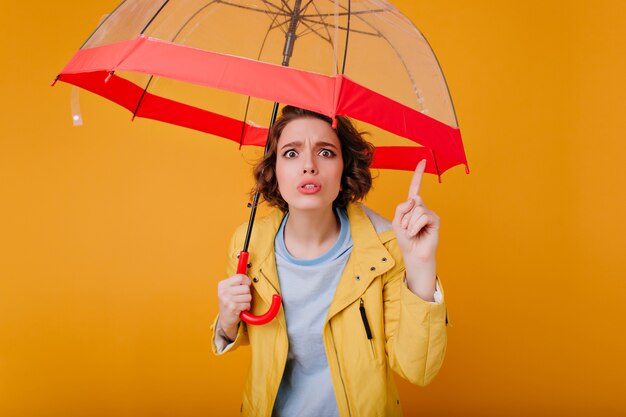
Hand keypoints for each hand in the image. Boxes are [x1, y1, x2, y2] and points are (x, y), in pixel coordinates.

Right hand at [217, 274, 251, 338]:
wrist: (225, 319)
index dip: (246, 281)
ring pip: (248, 296)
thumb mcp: (229, 289)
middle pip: (246, 288)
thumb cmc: (229, 302)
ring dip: (247, 301)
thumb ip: (236, 281)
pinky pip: (247, 304)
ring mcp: (227, 300)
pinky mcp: (233, 308)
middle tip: (241, 297)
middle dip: (247, 293)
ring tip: (240, 303)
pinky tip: (240, 308)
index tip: (246, 284)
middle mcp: (223, 291)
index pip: (240, 277)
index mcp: (222, 284)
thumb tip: (246, 267)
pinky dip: (246, 307)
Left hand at [392, 160, 438, 299]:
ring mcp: (429, 213)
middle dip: (404, 217)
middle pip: (411, 201)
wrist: (413, 254)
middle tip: (406, 229)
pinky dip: (415, 226)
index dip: (418, 174)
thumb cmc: (405, 239)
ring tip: (411, 232)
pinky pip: (422, 216)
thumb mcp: (396, 222)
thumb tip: (415, 199)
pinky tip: (416, 234)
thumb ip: (401, 208)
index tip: (422, 160)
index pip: (415, 187)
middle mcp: (422, 207)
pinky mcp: (435, 220)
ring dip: (409, 223)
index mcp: (412, 206)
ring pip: (416, 209)